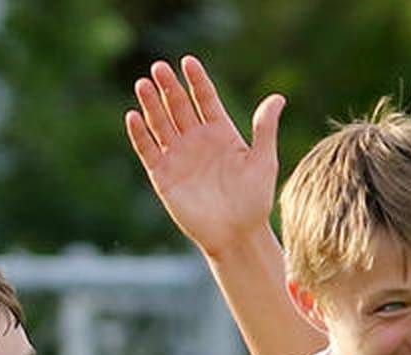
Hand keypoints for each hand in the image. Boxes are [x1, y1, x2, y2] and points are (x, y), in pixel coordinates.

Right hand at [125, 56, 284, 257]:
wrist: (237, 235)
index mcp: (221, 132)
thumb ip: (265, 129)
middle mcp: (197, 140)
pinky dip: (140, 134)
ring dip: (151, 104)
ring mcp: (178, 156)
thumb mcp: (263, 161)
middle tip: (159, 67)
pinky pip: (148, 150)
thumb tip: (277, 97)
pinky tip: (133, 116)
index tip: (188, 62)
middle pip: (179, 106)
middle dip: (169, 87)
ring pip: (161, 124)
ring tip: (143, 84)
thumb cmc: (254, 201)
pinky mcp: (163, 176)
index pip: (205, 99)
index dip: (197, 80)